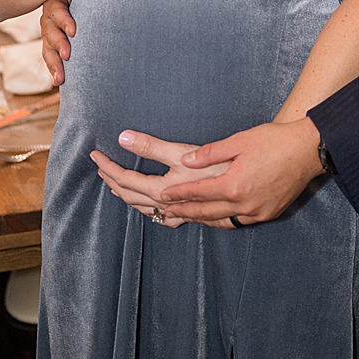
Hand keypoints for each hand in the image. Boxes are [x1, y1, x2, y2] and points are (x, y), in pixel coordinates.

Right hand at [41, 0, 78, 86]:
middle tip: (68, 55)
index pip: (57, 12)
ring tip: (60, 78)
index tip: (74, 31)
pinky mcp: (52, 43)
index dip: (64, 21)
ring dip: (54, 64)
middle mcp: (48, 19)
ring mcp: (49, 32)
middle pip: (50, 33)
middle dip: (59, 45)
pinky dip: (54, 68)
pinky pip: (50, 56)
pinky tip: (59, 81)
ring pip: (48, 49)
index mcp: (55, 2)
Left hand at [90, 132, 233, 228]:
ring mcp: (186, 214)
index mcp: (164, 191)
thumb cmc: (226, 165)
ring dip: (129, 198)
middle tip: (100, 169)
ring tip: (118, 189)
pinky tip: (158, 211)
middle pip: (132, 197)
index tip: (95, 156)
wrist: (263, 181)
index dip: (108, 166)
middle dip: (112, 181)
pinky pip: (169, 219)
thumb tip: (123, 138)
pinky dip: (154, 213)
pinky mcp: (202, 216)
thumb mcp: (186, 151)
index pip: (125, 179)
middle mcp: (171, 207)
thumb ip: (153, 146)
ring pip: (148, 211)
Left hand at [159, 117, 324, 226]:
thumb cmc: (276, 141)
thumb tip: (187, 161)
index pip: (198, 192)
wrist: (310, 150)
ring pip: (222, 220)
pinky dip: (224, 221)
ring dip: (202, 219)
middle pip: (206, 211)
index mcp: (234, 184)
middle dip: (184, 210)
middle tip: (166, 211)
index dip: (178, 193)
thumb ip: (210, 152)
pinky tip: (217, 218)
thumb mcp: (240, 140)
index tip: (163, 195)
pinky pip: (240, 222)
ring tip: (187, 217)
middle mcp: (244, 203)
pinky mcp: (269, 213)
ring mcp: (257, 211)